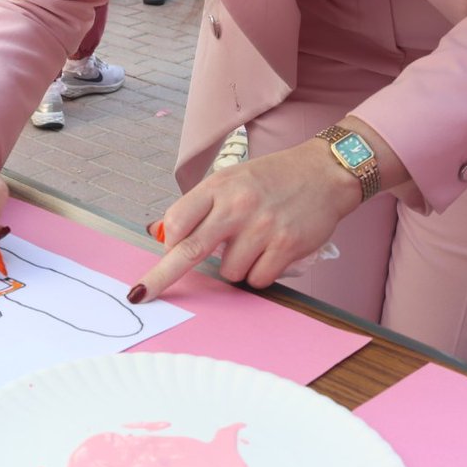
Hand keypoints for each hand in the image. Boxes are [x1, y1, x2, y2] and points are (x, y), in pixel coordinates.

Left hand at [130, 139, 360, 301]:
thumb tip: (163, 235)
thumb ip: (200, 206)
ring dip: (237, 266)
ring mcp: (262, 227)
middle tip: (142, 293)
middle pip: (190, 250)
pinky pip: (258, 279)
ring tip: (255, 242)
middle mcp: (237, 205)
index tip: (164, 254)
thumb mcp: (231, 179)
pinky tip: (272, 252)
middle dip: (162, 276)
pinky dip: (261, 273)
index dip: (167, 243)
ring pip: (229, 272)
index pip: (177, 220)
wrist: (324, 172)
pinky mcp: (286, 246)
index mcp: (218, 186)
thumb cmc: (273, 178)